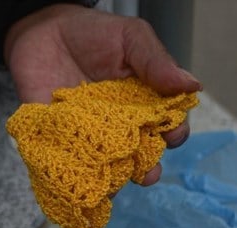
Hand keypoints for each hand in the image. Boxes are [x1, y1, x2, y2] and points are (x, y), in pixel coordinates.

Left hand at [4, 4, 202, 184]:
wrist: (43, 30)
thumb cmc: (92, 33)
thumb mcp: (130, 38)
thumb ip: (156, 61)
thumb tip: (193, 85)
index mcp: (142, 103)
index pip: (164, 126)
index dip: (172, 134)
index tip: (171, 134)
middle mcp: (118, 125)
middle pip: (138, 155)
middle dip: (146, 168)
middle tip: (145, 173)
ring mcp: (87, 135)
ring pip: (105, 167)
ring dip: (111, 181)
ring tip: (113, 188)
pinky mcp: (57, 140)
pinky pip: (66, 163)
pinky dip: (72, 174)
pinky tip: (76, 180)